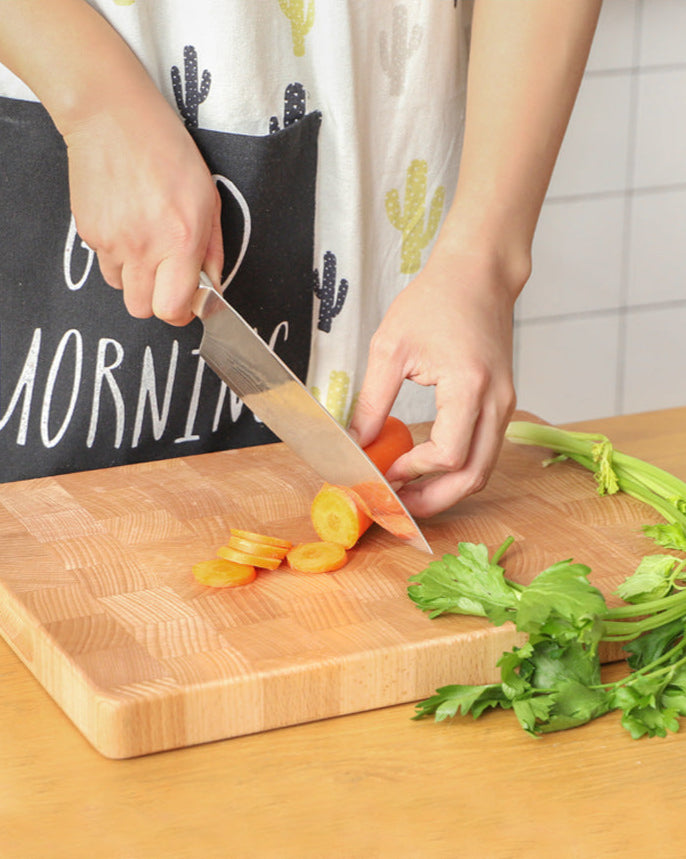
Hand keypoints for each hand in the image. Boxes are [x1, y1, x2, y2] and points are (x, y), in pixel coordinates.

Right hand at [64, 89, 222, 324]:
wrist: (112, 117)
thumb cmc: (167, 151)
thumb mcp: (209, 200)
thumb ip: (212, 251)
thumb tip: (211, 287)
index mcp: (179, 241)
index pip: (172, 308)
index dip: (180, 313)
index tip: (186, 304)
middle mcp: (143, 247)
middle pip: (142, 310)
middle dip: (156, 301)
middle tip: (166, 279)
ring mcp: (111, 242)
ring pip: (121, 288)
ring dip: (135, 277)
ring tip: (145, 241)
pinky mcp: (88, 233)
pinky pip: (104, 261)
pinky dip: (116, 253)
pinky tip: (126, 222)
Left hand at [350, 242, 521, 517]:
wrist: (478, 274)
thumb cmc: (435, 300)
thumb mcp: (390, 347)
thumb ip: (373, 401)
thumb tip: (357, 444)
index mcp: (470, 385)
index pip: (447, 455)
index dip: (413, 473)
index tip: (383, 473)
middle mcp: (496, 401)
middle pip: (473, 476)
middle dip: (433, 500)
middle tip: (397, 507)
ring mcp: (505, 404)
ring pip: (483, 469)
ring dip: (446, 489)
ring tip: (407, 493)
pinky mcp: (501, 402)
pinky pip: (484, 450)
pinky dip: (457, 468)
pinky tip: (425, 467)